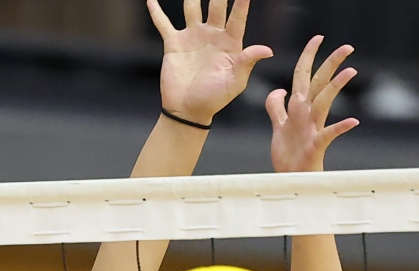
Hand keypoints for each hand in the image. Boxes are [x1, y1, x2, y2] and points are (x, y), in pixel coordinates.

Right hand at [151, 0, 272, 125]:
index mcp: (229, 42)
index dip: (242, 2)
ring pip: (192, 8)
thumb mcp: (235, 82)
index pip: (237, 17)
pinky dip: (156, 12)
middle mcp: (212, 35)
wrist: (188, 111)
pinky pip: (164, 24)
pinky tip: (151, 0)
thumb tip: (268, 50)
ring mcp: (192, 37)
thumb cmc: (214, 99)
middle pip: (216, 5)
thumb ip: (247, 63)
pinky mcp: (174, 44)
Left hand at [267, 36, 357, 173]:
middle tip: (347, 47)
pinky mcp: (315, 145)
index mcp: (298, 108)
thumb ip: (276, 107)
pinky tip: (353, 121)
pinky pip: (329, 134)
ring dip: (336, 87)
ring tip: (351, 72)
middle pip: (319, 83)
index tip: (318, 38)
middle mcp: (307, 114)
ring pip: (324, 102)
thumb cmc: (288, 153)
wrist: (291, 178)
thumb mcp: (279, 126)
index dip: (308, 56)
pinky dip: (341, 128)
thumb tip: (279, 90)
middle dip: (331, 63)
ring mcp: (313, 128)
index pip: (302, 75)